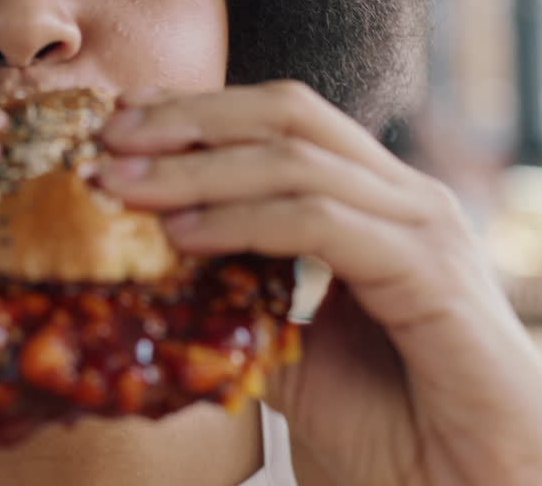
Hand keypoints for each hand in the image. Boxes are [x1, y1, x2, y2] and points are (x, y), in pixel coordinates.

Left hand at [99, 82, 541, 485]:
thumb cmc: (396, 432)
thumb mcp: (289, 350)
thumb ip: (239, 297)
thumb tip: (155, 266)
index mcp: (378, 204)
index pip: (282, 122)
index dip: (198, 110)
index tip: (119, 117)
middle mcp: (406, 199)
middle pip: (288, 113)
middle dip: (190, 117)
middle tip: (109, 135)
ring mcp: (424, 229)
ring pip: (296, 159)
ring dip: (198, 166)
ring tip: (125, 185)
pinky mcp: (432, 275)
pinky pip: (322, 222)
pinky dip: (244, 220)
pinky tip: (186, 236)